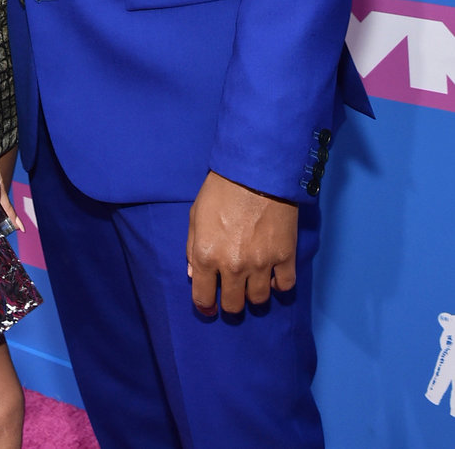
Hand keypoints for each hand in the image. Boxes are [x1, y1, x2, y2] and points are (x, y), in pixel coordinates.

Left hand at [186, 171, 297, 314]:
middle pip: (233, 304)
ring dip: (253, 295)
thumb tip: (194, 274)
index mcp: (206, 256)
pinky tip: (272, 276)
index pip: (203, 298)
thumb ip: (192, 248)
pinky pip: (284, 285)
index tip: (209, 307)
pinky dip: (278, 285)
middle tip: (232, 294)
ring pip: (258, 300)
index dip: (205, 305)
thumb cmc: (220, 189)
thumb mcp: (195, 215)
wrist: (256, 171)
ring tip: (252, 284)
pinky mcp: (285, 256)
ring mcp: (261, 264)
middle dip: (230, 303)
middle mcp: (232, 266)